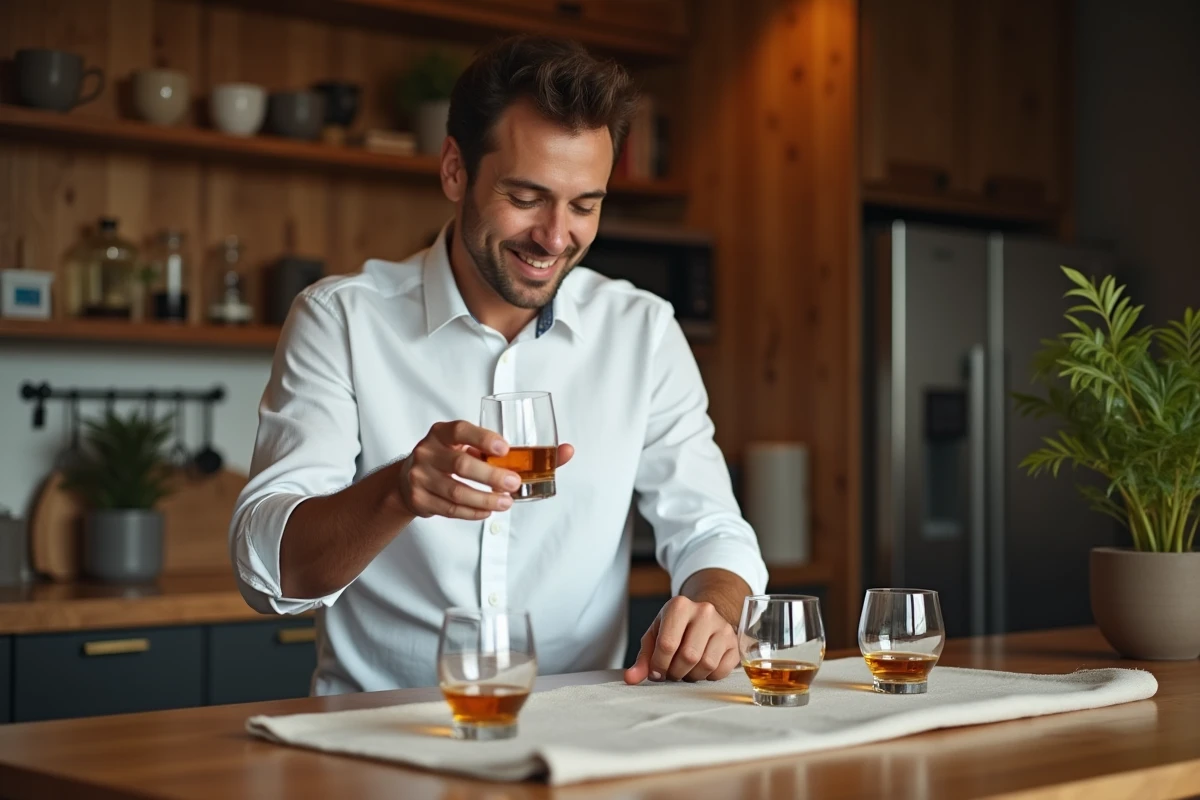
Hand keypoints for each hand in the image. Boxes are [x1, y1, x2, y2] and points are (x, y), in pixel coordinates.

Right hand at [397, 421, 572, 520]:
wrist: (409, 480)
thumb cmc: (452, 459)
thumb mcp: (472, 448)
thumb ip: (509, 450)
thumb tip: (567, 451)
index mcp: (443, 433)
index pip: (461, 430)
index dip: (483, 438)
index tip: (505, 448)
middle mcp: (428, 451)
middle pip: (461, 465)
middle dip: (491, 477)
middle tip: (513, 484)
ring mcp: (419, 476)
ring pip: (456, 492)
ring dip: (485, 500)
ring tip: (505, 503)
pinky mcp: (418, 499)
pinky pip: (449, 510)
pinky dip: (472, 513)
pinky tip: (487, 512)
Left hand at [623, 596, 739, 683]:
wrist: (703, 618)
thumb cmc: (675, 628)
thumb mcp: (655, 636)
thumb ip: (643, 658)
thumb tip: (631, 678)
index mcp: (679, 606)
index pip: (667, 643)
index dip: (659, 664)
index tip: (657, 671)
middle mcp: (704, 612)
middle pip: (688, 656)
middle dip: (675, 672)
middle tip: (671, 672)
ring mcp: (722, 626)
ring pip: (706, 664)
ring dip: (691, 676)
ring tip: (685, 670)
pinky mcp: (734, 642)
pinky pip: (721, 671)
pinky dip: (708, 677)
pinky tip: (700, 668)